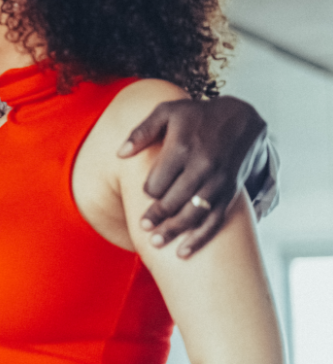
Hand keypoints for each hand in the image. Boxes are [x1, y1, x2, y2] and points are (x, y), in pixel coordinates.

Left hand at [120, 96, 268, 256]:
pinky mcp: (231, 191)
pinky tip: (184, 251)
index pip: (158, 181)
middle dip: (157, 217)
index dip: (149, 191)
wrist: (242, 119)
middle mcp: (203, 167)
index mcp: (183, 148)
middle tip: (144, 228)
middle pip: (175, 201)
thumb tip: (120, 154)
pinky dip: (200, 238)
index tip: (147, 193)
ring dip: (175, 231)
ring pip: (194, 214)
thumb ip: (141, 131)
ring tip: (157, 243)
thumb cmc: (198, 115)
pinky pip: (215, 220)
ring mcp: (219, 181)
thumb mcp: (167, 112)